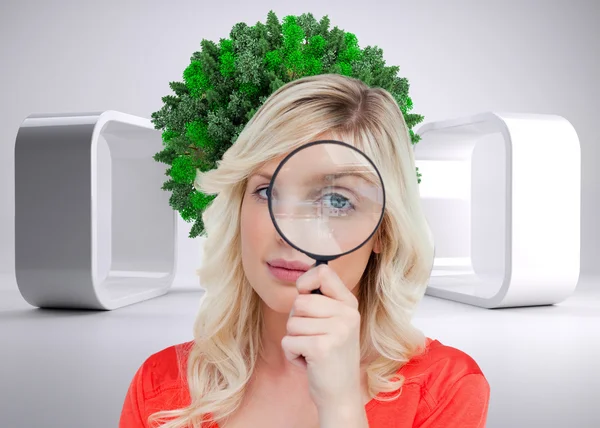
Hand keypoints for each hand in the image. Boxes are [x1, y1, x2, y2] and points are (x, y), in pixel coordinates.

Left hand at [281, 264, 362, 411]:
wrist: (340, 395)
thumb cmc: (330, 356)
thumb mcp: (334, 323)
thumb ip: (321, 301)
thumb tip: (300, 278)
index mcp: (350, 304)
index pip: (323, 271)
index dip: (305, 282)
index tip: (305, 297)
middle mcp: (347, 314)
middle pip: (300, 302)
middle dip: (296, 321)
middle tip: (312, 338)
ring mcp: (337, 331)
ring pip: (291, 322)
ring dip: (294, 340)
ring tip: (312, 351)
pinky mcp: (322, 347)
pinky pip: (288, 341)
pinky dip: (291, 354)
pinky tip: (309, 362)